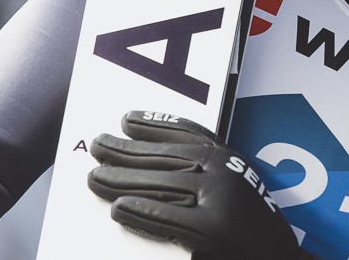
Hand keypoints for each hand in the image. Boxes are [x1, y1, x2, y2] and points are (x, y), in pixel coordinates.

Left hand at [88, 111, 303, 258]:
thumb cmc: (253, 227)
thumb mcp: (238, 185)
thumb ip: (209, 170)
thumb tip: (158, 160)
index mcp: (231, 159)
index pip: (187, 133)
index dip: (154, 124)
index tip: (127, 119)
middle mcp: (226, 171)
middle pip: (165, 157)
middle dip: (126, 150)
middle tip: (98, 145)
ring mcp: (219, 199)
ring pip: (159, 184)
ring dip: (121, 180)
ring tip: (95, 177)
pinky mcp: (212, 230)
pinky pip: (167, 217)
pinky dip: (140, 212)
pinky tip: (118, 209)